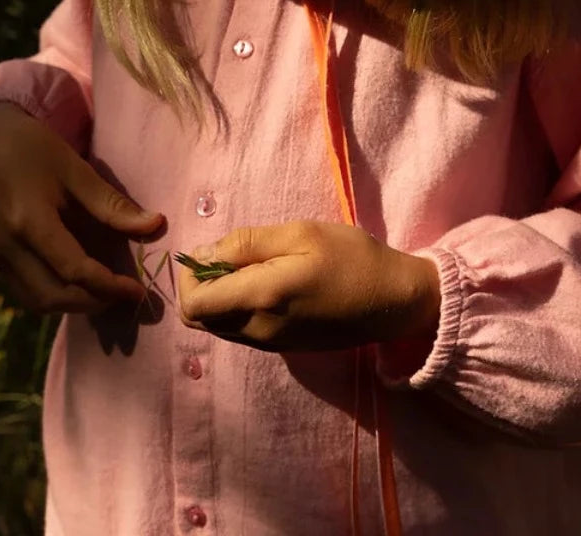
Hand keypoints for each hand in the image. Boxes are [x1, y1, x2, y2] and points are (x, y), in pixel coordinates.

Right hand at [0, 102, 163, 314]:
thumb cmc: (36, 148)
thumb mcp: (76, 170)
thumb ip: (112, 205)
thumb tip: (156, 226)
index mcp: (28, 221)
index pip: (73, 269)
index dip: (109, 286)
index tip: (139, 290)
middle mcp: (7, 246)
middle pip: (53, 296)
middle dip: (93, 302)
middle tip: (125, 294)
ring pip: (37, 301)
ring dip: (74, 304)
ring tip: (106, 291)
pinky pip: (26, 292)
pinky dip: (55, 296)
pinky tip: (79, 283)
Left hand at [177, 221, 440, 352]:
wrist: (394, 301)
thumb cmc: (350, 257)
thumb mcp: (299, 233)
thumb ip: (246, 244)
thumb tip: (202, 256)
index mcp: (260, 298)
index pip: (193, 304)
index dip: (186, 277)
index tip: (206, 252)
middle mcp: (258, 330)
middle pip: (200, 319)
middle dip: (198, 287)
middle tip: (224, 256)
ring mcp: (270, 344)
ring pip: (218, 327)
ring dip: (217, 298)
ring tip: (246, 266)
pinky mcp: (282, 347)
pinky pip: (240, 331)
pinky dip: (235, 308)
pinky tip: (262, 283)